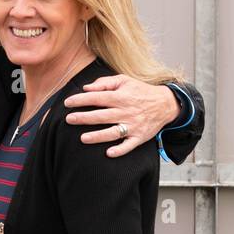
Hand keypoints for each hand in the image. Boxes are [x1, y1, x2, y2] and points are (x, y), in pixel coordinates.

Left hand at [63, 75, 178, 155]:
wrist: (165, 104)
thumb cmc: (140, 91)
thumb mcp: (124, 81)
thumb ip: (105, 83)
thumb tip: (86, 88)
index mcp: (121, 97)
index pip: (97, 98)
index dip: (81, 100)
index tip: (68, 103)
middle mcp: (126, 111)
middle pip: (101, 116)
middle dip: (83, 118)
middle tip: (68, 120)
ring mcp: (133, 125)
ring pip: (112, 132)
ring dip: (97, 136)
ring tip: (83, 138)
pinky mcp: (139, 137)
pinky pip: (129, 145)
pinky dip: (120, 150)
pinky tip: (108, 153)